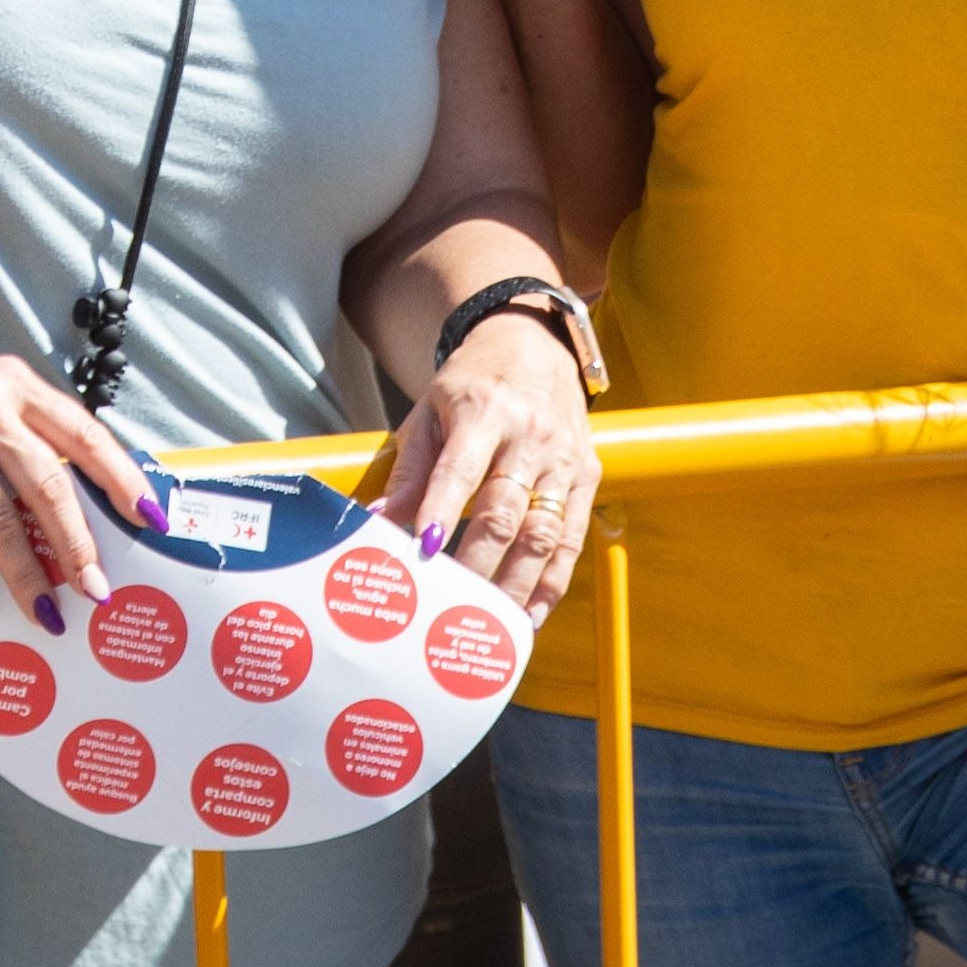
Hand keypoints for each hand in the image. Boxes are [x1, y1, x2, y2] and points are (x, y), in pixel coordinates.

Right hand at [0, 330, 161, 631]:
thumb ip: (28, 436)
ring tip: (44, 609)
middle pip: (47, 484)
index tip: (149, 519)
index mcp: (14, 388)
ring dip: (25, 573)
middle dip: (76, 545)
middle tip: (95, 588)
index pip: (83, 434)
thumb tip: (82, 506)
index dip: (122, 479)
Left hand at [374, 312, 600, 611]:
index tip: (424, 550)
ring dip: (518, 582)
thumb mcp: (430, 412)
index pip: (460, 469)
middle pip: (505, 509)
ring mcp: (563, 458)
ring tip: (493, 621)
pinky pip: (571, 536)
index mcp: (482, 411)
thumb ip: (409, 469)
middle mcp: (529, 436)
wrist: (534, 345)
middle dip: (478, 560)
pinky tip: (532, 611)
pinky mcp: (587, 475)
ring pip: (543, 530)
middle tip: (451, 603)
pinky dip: (553, 579)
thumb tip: (379, 520)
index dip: (442, 510)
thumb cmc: (472, 385)